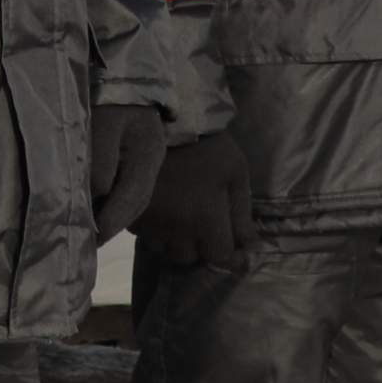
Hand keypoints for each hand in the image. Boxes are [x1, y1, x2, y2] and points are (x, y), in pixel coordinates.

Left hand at [89, 104, 168, 239]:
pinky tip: (100, 209)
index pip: (130, 200)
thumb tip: (97, 198)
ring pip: (134, 200)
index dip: (109, 222)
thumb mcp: (101, 128)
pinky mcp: (139, 158)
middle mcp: (151, 163)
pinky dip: (116, 204)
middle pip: (135, 204)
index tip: (90, 239)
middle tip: (88, 243)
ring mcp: (148, 161)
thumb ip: (100, 166)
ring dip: (114, 217)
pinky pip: (130, 190)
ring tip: (92, 232)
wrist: (121, 72)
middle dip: (111, 226)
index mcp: (147, 156)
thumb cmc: (107, 100)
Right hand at [130, 126, 256, 268]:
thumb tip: (249, 243)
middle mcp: (177, 231)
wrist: (161, 126)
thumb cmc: (207, 147)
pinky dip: (152, 227)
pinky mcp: (132, 215)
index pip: (218, 253)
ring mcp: (152, 225)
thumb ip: (242, 210)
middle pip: (189, 256)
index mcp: (206, 221)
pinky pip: (143, 234)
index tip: (220, 225)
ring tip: (177, 215)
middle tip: (198, 219)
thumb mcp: (236, 171)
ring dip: (172, 239)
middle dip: (196, 243)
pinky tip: (159, 208)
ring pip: (164, 249)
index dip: (222, 240)